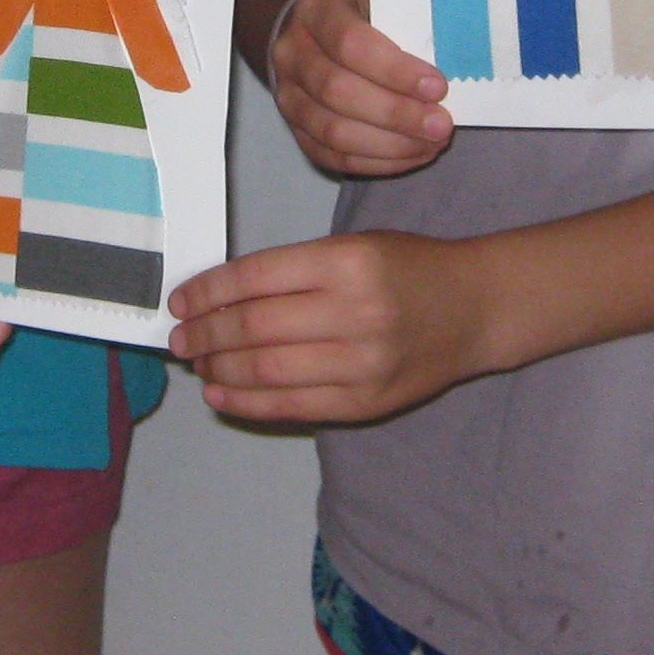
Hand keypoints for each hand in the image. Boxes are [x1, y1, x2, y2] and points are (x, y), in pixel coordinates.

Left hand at [167, 229, 481, 423]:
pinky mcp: (365, 402)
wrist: (474, 308)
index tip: (179, 301)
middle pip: (254, 329)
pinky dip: (246, 403)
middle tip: (178, 338)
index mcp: (346, 262)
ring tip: (197, 364)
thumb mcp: (352, 247)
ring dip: (218, 371)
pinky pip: (292, 407)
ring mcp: (361, 363)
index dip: (207, 292)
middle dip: (204, 335)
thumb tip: (216, 300)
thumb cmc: (407, 268)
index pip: (255, 278)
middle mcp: (354, 312)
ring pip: (266, 372)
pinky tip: (220, 395)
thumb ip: (291, 271)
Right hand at [269, 0, 452, 176]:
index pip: (350, 43)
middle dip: (396, 114)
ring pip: (333, 131)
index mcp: (316, 10)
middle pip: (338, 92)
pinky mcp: (295, 130)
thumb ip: (407, 31)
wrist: (318, 36)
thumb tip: (450, 69)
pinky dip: (378, 162)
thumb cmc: (365, 18)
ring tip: (433, 143)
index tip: (438, 87)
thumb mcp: (382, 5)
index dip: (395, 70)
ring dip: (390, 144)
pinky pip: (333, 156)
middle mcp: (291, 53)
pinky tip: (413, 155)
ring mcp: (286, 96)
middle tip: (442, 125)